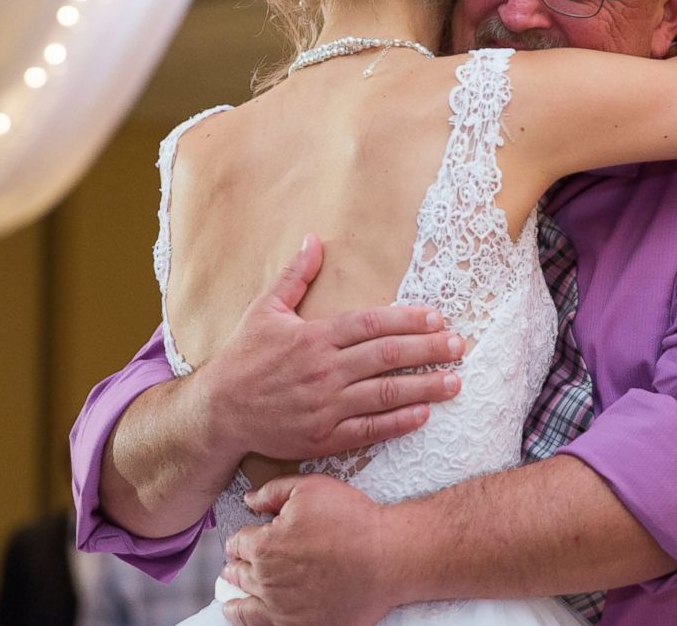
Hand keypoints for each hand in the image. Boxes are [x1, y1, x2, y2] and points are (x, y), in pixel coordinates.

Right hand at [199, 234, 464, 461]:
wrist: (218, 412)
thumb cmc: (242, 358)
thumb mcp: (264, 310)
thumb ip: (294, 276)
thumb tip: (314, 239)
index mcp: (313, 337)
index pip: (371, 324)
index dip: (407, 320)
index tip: (436, 318)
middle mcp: (323, 370)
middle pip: (386, 356)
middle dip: (427, 350)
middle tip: (458, 346)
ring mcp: (325, 406)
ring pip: (385, 394)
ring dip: (424, 386)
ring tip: (454, 381)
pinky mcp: (323, 437)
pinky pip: (368, 429)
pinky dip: (397, 423)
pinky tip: (423, 414)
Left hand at [222, 475, 405, 625]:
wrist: (386, 558)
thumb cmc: (352, 521)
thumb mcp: (311, 489)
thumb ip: (273, 492)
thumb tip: (250, 499)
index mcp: (265, 545)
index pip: (239, 543)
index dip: (240, 540)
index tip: (241, 542)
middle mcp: (267, 580)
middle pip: (240, 574)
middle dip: (236, 568)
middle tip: (233, 568)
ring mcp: (282, 608)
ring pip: (246, 604)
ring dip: (236, 597)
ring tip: (231, 598)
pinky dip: (249, 620)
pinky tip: (247, 617)